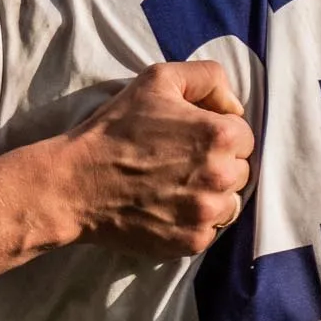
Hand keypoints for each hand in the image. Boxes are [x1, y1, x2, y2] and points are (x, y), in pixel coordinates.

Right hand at [54, 61, 252, 258]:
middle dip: (218, 164)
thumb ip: (208, 78)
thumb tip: (234, 106)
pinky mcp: (192, 242)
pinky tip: (167, 207)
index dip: (217, 133)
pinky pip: (210, 230)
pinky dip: (194, 221)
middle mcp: (220, 176)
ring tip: (175, 185)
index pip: (244, 136)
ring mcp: (207, 213)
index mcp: (219, 134)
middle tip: (180, 160)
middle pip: (240, 170)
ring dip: (211, 195)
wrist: (76, 183)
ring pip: (229, 202)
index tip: (189, 137)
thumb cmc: (115, 129)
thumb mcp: (158, 79)